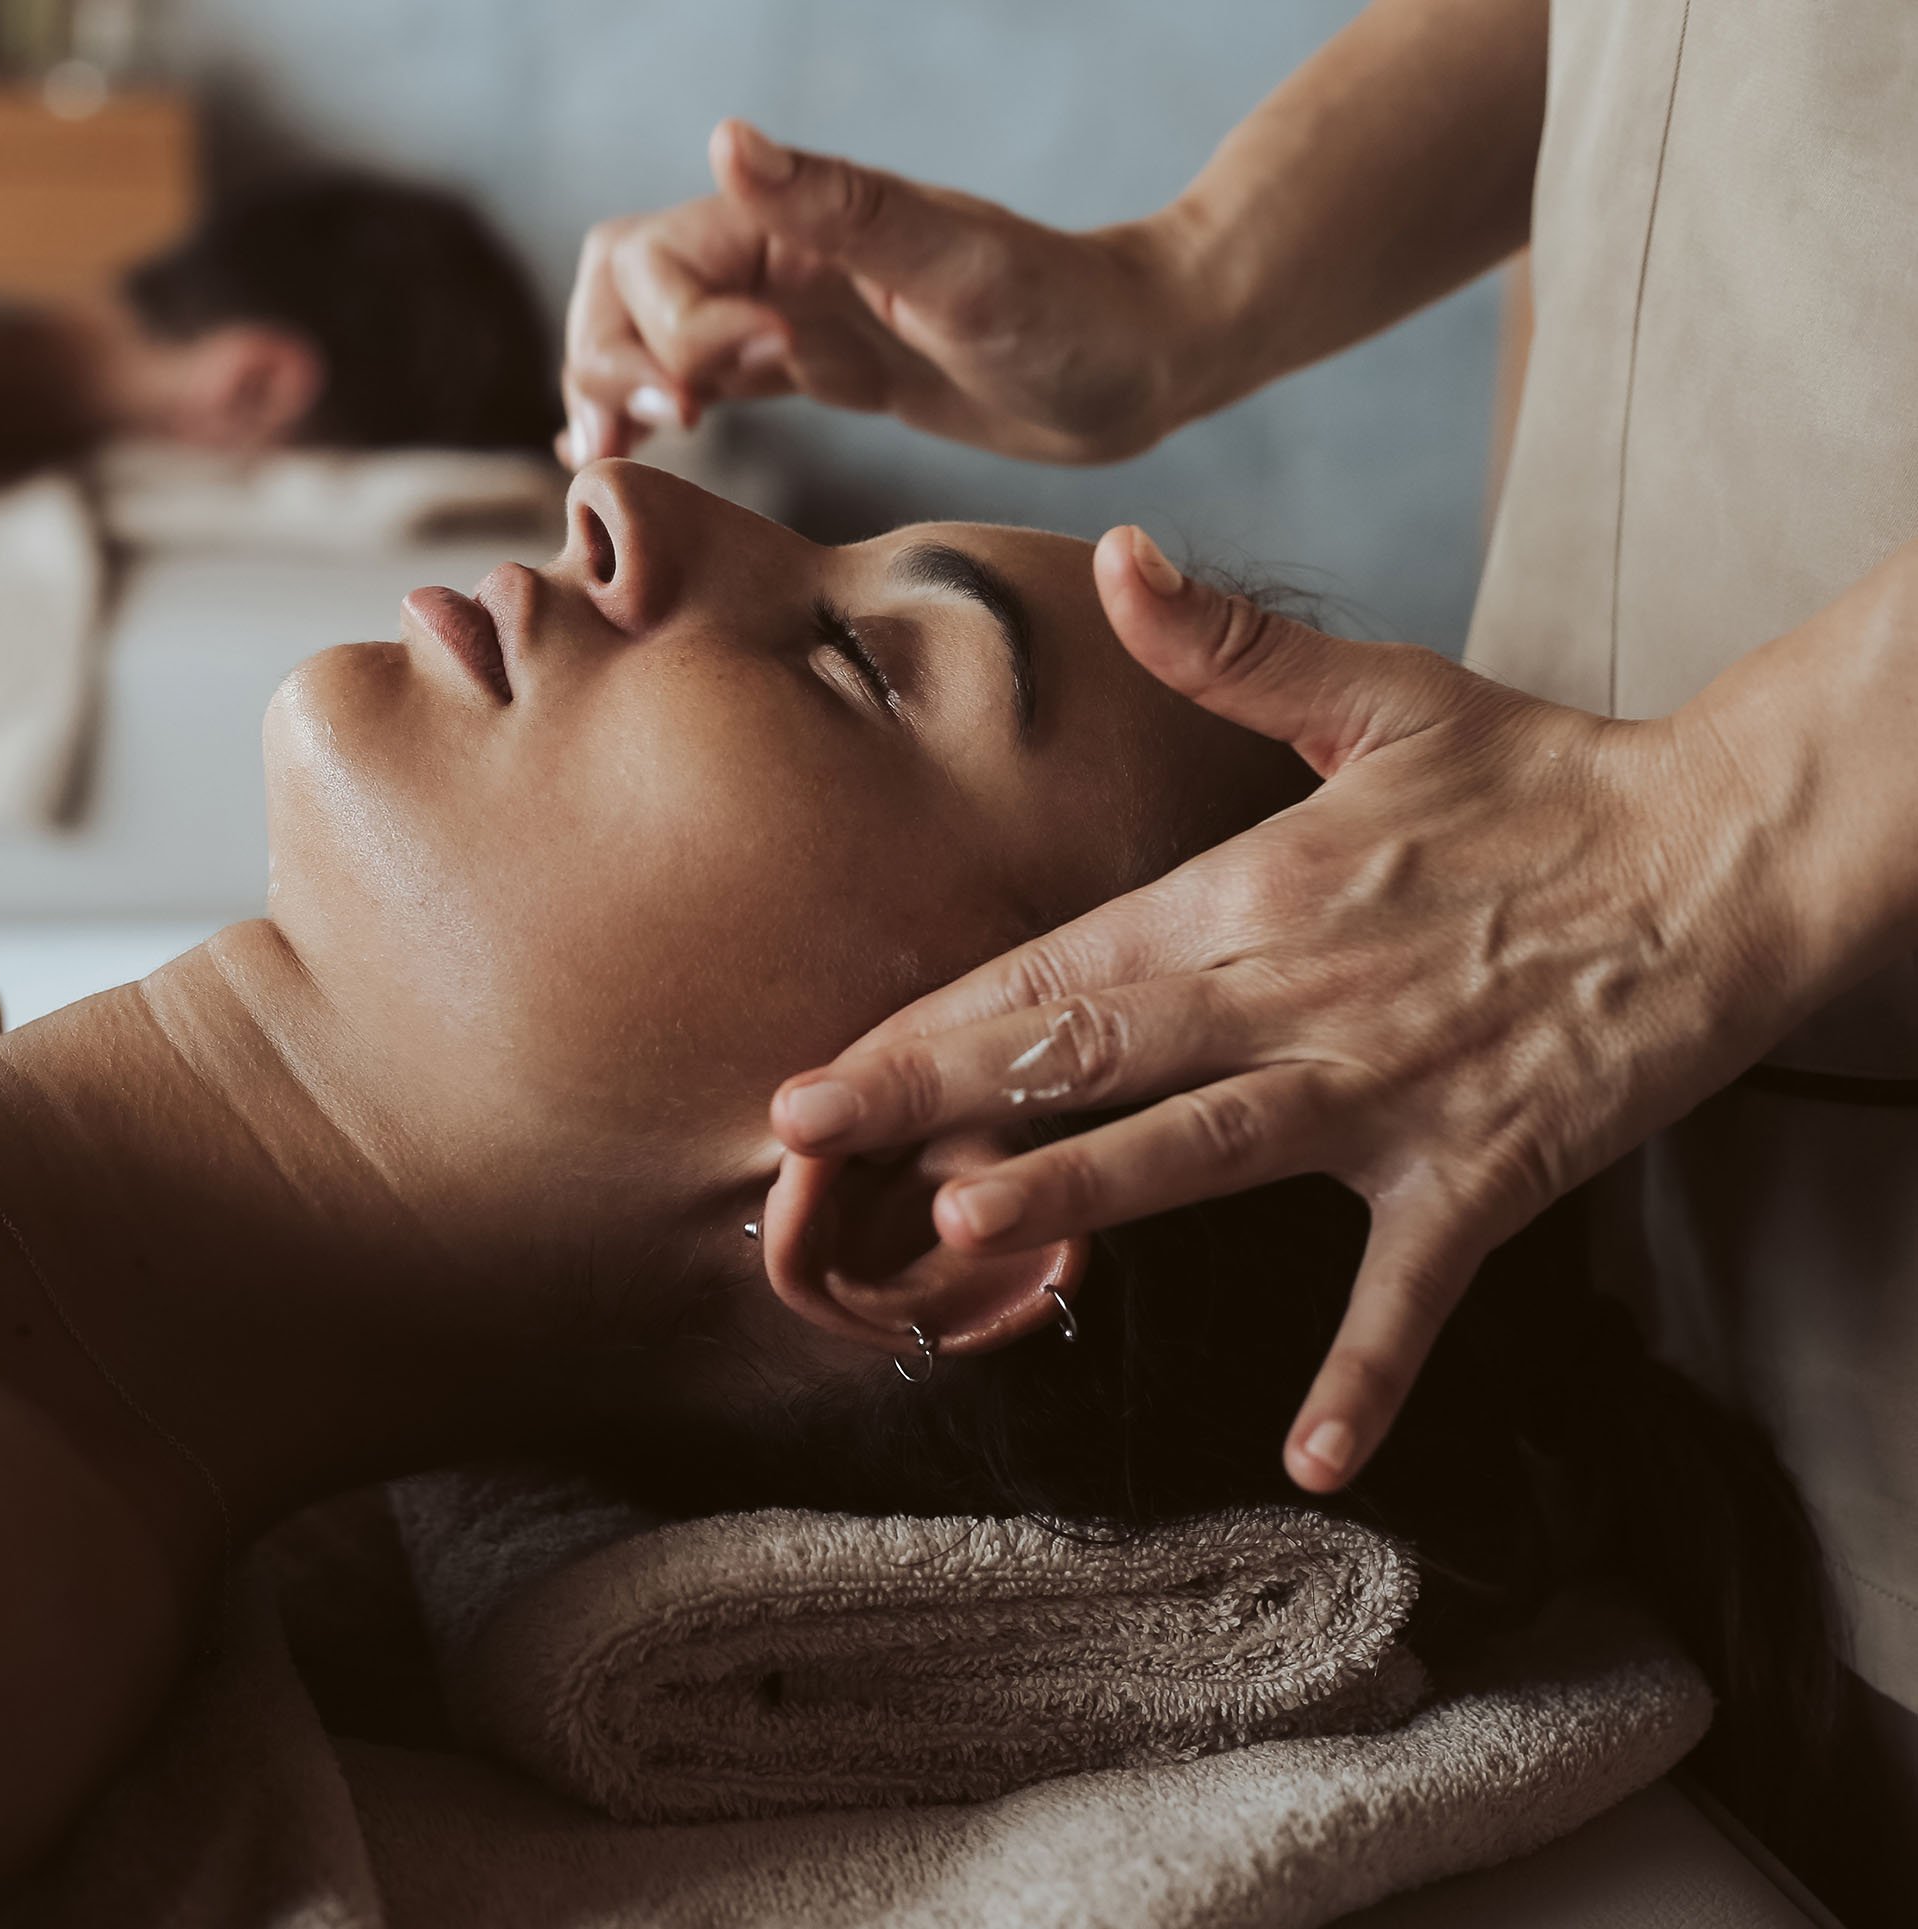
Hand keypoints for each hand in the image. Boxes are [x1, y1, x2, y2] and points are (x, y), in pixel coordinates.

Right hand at [560, 120, 1212, 467]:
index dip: (669, 330)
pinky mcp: (818, 365)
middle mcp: (780, 259)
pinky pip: (701, 375)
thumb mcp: (960, 267)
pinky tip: (641, 455)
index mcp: (798, 228)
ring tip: (612, 459)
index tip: (738, 381)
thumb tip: (725, 138)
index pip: (652, 264)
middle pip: (623, 289)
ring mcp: (793, 313)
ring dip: (613, 386)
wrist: (1146, 360)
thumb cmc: (1070, 315)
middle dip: (611, 361)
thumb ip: (839, 208)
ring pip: (647, 333)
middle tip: (658, 433)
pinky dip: (654, 408)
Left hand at [764, 529, 1817, 1491]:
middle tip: (806, 1141)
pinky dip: (1369, 1370)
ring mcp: (1384, 1091)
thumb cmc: (1542, 779)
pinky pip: (1414, 1289)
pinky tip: (1310, 1458)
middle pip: (1088, 1052)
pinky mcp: (1483, 1169)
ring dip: (1091, 1189)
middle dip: (939, 1094)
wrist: (1724, 854)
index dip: (926, 1019)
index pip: (1055, 964)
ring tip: (971, 1227)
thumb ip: (1228, 647)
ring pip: (1207, 1147)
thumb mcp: (1378, 694)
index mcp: (1247, 892)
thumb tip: (1118, 560)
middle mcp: (1292, 995)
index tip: (812, 1071)